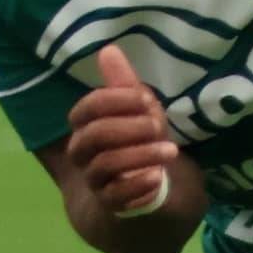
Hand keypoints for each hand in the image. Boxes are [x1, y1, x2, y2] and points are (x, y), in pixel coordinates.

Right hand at [69, 45, 192, 219]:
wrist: (138, 188)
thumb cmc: (136, 141)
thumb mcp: (136, 111)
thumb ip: (124, 85)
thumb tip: (109, 50)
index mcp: (84, 126)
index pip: (86, 109)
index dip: (114, 101)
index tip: (145, 99)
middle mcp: (81, 152)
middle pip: (93, 136)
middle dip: (128, 127)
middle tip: (158, 125)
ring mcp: (93, 179)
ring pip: (105, 165)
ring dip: (140, 155)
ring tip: (170, 151)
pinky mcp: (109, 203)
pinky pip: (116, 196)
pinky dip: (137, 186)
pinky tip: (157, 177)